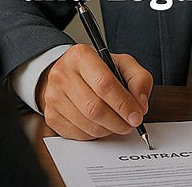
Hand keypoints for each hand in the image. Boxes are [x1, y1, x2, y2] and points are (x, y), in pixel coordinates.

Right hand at [36, 44, 152, 139]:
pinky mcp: (51, 116)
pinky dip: (95, 135)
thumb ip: (139, 79)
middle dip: (118, 121)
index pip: (104, 84)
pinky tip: (101, 125)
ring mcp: (53, 96)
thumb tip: (140, 105)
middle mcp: (62, 74)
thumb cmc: (98, 70)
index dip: (123, 104)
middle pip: (94, 108)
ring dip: (108, 129)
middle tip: (129, 124)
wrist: (69, 75)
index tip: (136, 115)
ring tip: (117, 123)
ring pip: (87, 124)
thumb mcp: (123, 64)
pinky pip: (78, 134)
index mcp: (81, 56)